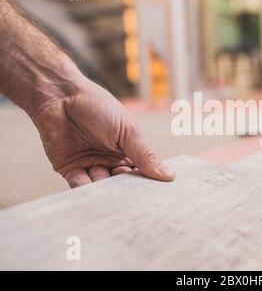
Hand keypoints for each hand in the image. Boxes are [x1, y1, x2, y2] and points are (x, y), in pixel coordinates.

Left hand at [31, 81, 175, 187]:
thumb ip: (145, 155)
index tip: (155, 195)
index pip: (141, 173)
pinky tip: (92, 192)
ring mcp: (90, 165)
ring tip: (111, 192)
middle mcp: (110, 160)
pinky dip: (86, 191)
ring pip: (101, 188)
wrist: (61, 96)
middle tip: (131, 197)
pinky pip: (80, 186)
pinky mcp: (70, 169)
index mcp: (127, 151)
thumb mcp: (128, 131)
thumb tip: (169, 175)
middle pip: (121, 184)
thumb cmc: (97, 106)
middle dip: (125, 190)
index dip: (146, 183)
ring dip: (105, 191)